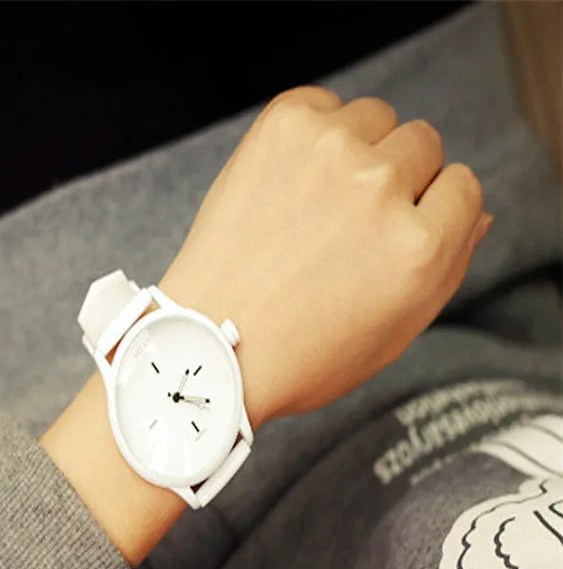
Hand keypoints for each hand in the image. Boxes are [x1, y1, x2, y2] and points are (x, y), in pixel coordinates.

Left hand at [158, 87, 491, 427]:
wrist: (210, 341)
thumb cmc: (298, 350)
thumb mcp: (395, 332)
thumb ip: (449, 267)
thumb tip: (473, 210)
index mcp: (418, 248)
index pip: (464, 188)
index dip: (432, 214)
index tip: (395, 233)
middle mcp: (379, 191)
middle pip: (423, 146)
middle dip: (397, 182)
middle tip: (348, 226)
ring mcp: (328, 153)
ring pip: (377, 119)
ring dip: (358, 151)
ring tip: (316, 203)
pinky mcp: (281, 129)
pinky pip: (322, 103)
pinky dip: (314, 132)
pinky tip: (290, 180)